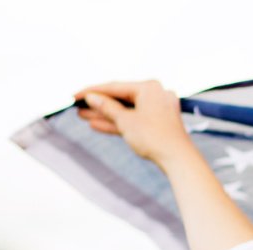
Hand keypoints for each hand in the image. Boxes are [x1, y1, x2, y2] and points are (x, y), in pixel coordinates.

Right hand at [72, 79, 194, 166]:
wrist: (178, 160)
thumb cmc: (154, 137)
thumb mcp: (125, 121)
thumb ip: (106, 107)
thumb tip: (91, 98)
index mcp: (149, 87)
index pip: (115, 87)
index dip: (92, 91)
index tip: (74, 96)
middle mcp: (156, 94)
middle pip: (121, 98)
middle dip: (98, 104)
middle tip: (77, 106)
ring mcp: (158, 109)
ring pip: (126, 110)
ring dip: (105, 114)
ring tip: (82, 116)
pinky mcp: (158, 123)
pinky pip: (134, 120)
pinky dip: (118, 123)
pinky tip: (97, 125)